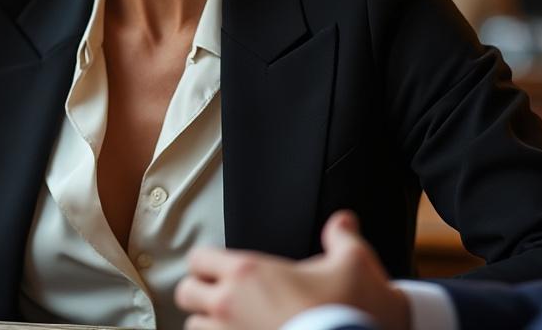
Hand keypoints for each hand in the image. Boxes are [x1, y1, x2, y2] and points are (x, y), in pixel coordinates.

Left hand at [174, 211, 409, 329]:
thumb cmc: (348, 316)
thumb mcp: (355, 266)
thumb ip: (343, 238)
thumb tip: (342, 223)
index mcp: (248, 274)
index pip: (198, 258)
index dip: (207, 261)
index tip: (220, 266)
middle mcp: (230, 306)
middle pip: (186, 294)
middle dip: (199, 293)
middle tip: (219, 294)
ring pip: (194, 328)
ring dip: (208, 324)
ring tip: (230, 323)